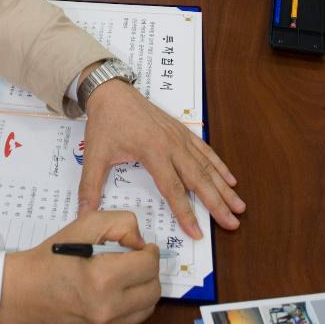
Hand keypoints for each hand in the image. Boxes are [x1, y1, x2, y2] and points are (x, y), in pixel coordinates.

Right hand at [0, 210, 159, 323]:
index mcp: (103, 279)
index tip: (139, 246)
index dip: (148, 251)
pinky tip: (112, 293)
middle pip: (154, 289)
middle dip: (148, 270)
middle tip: (132, 260)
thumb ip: (121, 224)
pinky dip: (130, 305)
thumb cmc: (54, 255)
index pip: (149, 265)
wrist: (25, 292)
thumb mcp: (86, 225)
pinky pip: (133, 320)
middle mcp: (108, 309)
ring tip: (123, 276)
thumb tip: (142, 243)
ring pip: (148, 308)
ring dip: (142, 289)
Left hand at [79, 80, 245, 237]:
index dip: (185, 212)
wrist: (111, 91)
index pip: (173, 188)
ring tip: (240, 205)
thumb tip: (84, 215)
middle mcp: (171, 144)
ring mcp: (179, 136)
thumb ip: (90, 186)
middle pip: (198, 178)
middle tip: (233, 223)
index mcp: (152, 150)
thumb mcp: (94, 154)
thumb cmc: (105, 122)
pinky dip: (218, 164)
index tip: (197, 232)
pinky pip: (204, 149)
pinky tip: (230, 178)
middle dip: (217, 203)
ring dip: (223, 186)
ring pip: (206, 165)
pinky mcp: (180, 130)